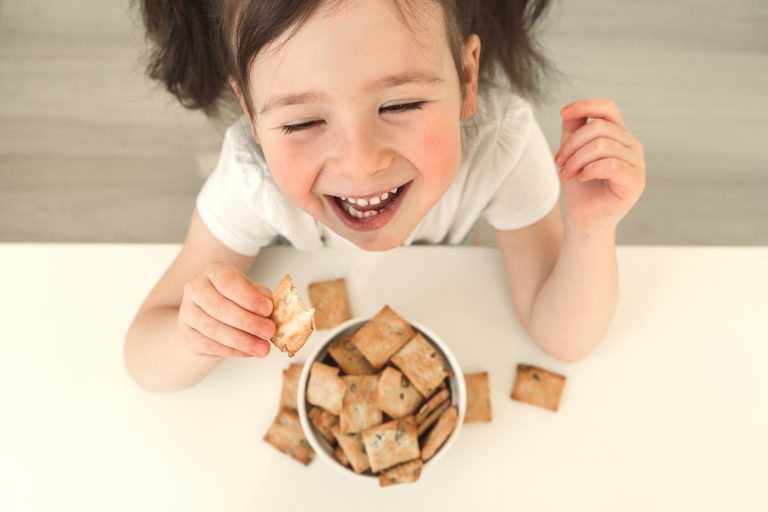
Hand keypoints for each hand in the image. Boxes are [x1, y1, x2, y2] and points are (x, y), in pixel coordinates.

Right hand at [178, 262, 274, 357]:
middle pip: (219, 307)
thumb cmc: (237, 300)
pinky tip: (248, 352)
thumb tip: (275, 312)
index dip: (249, 298)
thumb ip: (262, 298)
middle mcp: (196, 288)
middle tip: (269, 332)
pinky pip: (207, 344)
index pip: (229, 282)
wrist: (212, 317)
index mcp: (214, 272)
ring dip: (241, 340)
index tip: (268, 310)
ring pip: (212, 328)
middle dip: (247, 322)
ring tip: (263, 348)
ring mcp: (187, 311)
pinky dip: (230, 350)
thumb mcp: (252, 292)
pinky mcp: (186, 333)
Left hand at [555, 99, 645, 238]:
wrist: (584, 218)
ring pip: (602, 145)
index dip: (585, 105)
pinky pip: (610, 165)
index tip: (563, 113)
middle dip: (571, 145)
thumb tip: (569, 111)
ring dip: (576, 160)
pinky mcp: (636, 181)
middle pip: (598, 128)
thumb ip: (573, 130)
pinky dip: (590, 169)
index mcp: (618, 135)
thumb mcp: (572, 153)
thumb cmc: (580, 186)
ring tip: (566, 173)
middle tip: (559, 163)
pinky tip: (582, 177)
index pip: (607, 108)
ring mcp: (637, 163)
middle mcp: (631, 145)